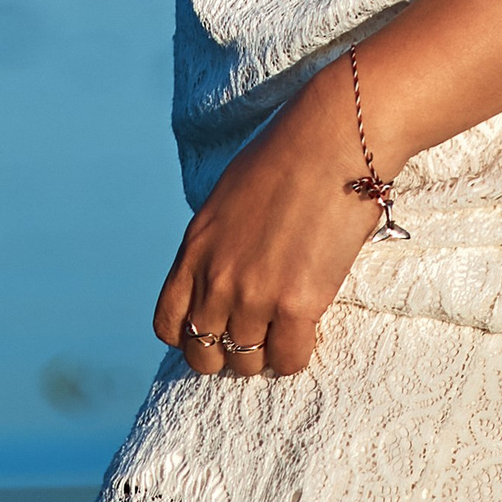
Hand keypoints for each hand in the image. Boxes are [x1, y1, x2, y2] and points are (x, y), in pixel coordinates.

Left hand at [150, 63, 376, 379]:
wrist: (332, 140)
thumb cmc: (290, 154)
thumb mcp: (230, 197)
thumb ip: (220, 242)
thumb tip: (230, 268)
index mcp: (196, 247)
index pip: (168, 323)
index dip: (190, 336)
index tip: (215, 330)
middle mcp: (216, 277)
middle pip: (203, 353)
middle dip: (226, 352)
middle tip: (254, 335)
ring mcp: (252, 293)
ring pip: (246, 361)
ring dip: (264, 353)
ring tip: (283, 330)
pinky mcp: (294, 304)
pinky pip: (287, 359)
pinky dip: (295, 354)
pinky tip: (307, 329)